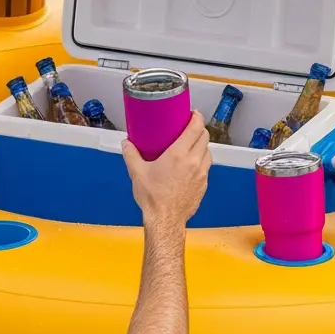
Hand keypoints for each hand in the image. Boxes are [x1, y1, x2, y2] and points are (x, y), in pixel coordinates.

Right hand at [125, 111, 210, 225]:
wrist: (165, 220)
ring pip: (208, 152)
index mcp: (179, 154)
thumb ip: (131, 155)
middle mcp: (194, 162)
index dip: (197, 117)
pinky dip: (201, 161)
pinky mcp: (204, 185)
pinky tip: (191, 165)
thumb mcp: (137, 172)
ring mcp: (201, 174)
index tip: (193, 113)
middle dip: (199, 129)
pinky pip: (206, 167)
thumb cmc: (153, 197)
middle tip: (190, 128)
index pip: (196, 128)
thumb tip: (126, 143)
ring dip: (202, 146)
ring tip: (191, 146)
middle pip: (204, 137)